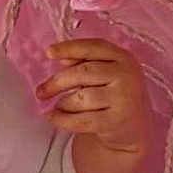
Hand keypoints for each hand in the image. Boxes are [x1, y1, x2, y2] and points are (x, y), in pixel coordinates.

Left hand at [35, 38, 150, 155]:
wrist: (132, 125)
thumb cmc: (110, 93)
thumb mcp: (102, 73)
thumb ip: (83, 62)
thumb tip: (62, 58)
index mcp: (122, 58)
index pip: (93, 47)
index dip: (69, 48)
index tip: (48, 52)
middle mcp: (127, 75)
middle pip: (81, 73)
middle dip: (56, 83)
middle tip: (41, 92)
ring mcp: (124, 98)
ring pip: (80, 98)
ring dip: (62, 104)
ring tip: (59, 106)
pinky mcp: (116, 121)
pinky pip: (81, 119)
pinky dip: (62, 119)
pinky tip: (54, 117)